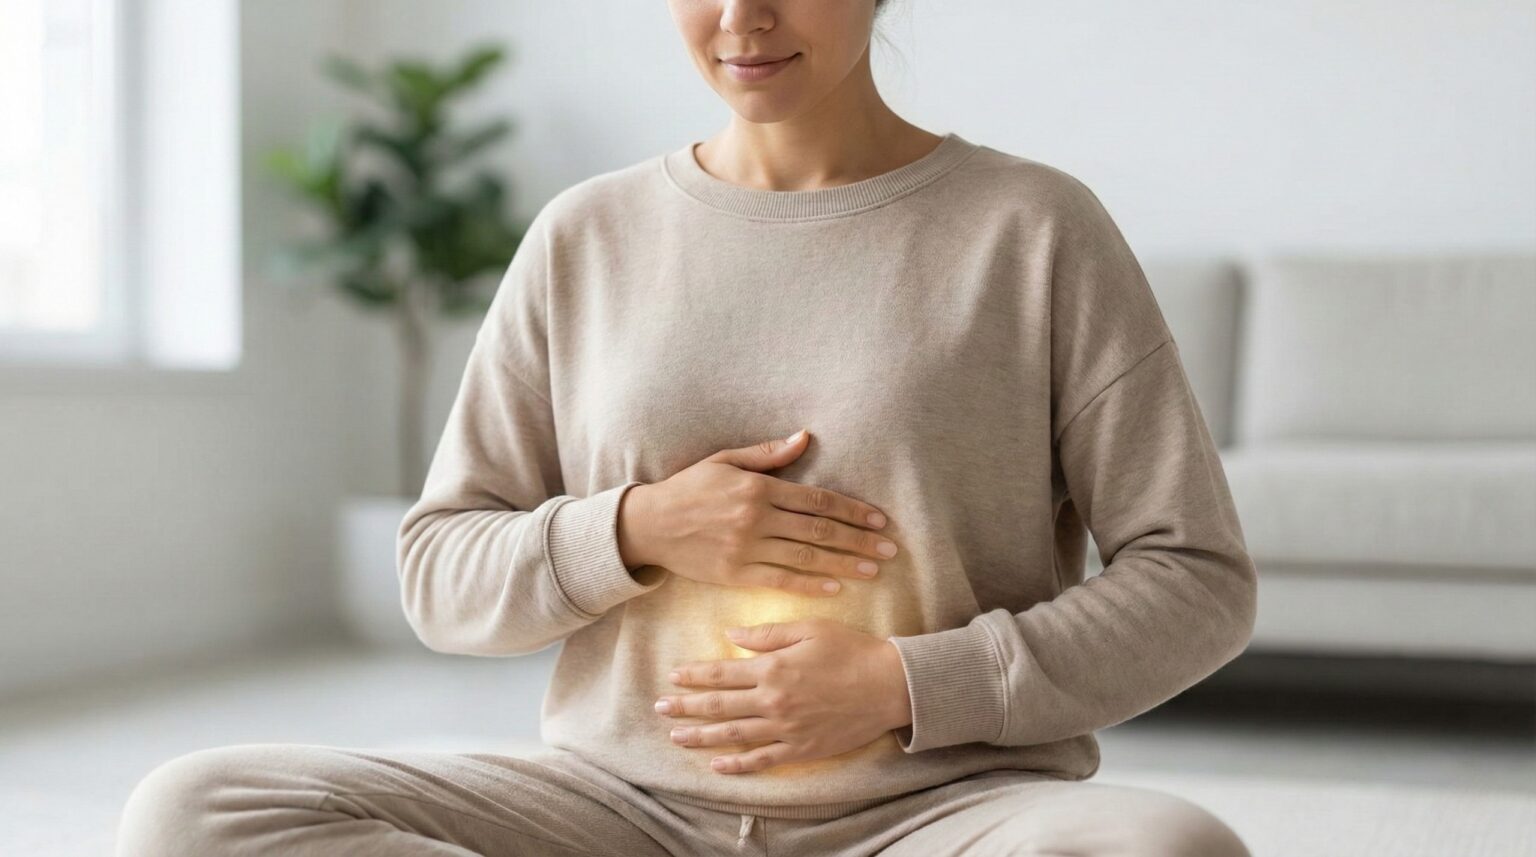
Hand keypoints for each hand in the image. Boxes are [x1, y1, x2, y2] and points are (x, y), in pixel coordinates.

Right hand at [618, 429, 898, 597]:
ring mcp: (746, 548)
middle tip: (891, 548)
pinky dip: (811, 584)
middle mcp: (756, 517)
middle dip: (860, 540)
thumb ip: (767, 454)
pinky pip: (781, 580)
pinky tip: (837, 588)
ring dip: (845, 564)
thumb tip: (805, 438)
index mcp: (758, 487)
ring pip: (807, 557)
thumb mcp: (725, 461)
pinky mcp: (736, 574)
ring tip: (875, 570)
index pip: (818, 500)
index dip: (854, 510)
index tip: (880, 519)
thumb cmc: (689, 489)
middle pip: (820, 530)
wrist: (649, 525)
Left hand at [655, 618, 913, 773]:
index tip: (673, 676)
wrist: (889, 685)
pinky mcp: (801, 748)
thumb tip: (731, 633)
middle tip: (660, 708)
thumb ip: (767, 634)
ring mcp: (785, 729)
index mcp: (772, 668)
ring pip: (733, 736)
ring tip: (676, 736)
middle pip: (719, 706)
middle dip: (687, 707)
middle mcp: (772, 701)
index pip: (722, 673)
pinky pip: (762, 760)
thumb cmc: (851, 650)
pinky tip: (717, 765)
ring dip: (701, 736)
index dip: (695, 676)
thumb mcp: (809, 629)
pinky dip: (738, 765)